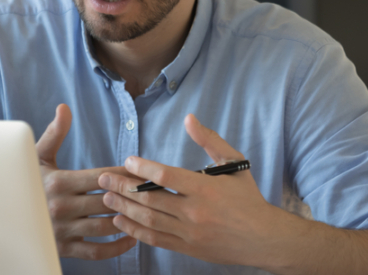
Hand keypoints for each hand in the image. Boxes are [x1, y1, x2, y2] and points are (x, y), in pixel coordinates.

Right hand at [36, 104, 136, 259]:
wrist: (2, 215)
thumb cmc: (25, 181)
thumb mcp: (37, 156)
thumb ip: (55, 134)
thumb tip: (64, 108)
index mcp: (58, 182)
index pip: (102, 177)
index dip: (125, 174)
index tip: (141, 171)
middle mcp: (61, 207)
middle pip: (108, 201)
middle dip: (132, 196)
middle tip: (151, 192)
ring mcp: (63, 230)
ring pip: (106, 226)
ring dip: (128, 219)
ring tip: (143, 212)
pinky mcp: (64, 249)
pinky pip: (97, 252)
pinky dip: (117, 248)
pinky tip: (130, 237)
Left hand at [98, 114, 280, 265]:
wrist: (264, 238)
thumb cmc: (248, 198)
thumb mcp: (234, 162)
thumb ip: (210, 140)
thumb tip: (189, 118)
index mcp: (206, 188)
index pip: (166, 177)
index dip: (142, 168)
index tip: (127, 161)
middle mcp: (195, 212)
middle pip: (150, 199)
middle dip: (122, 188)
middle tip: (103, 179)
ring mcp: (189, 233)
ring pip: (148, 220)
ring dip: (123, 208)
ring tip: (106, 198)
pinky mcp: (187, 248)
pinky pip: (155, 239)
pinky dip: (135, 231)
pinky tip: (121, 221)